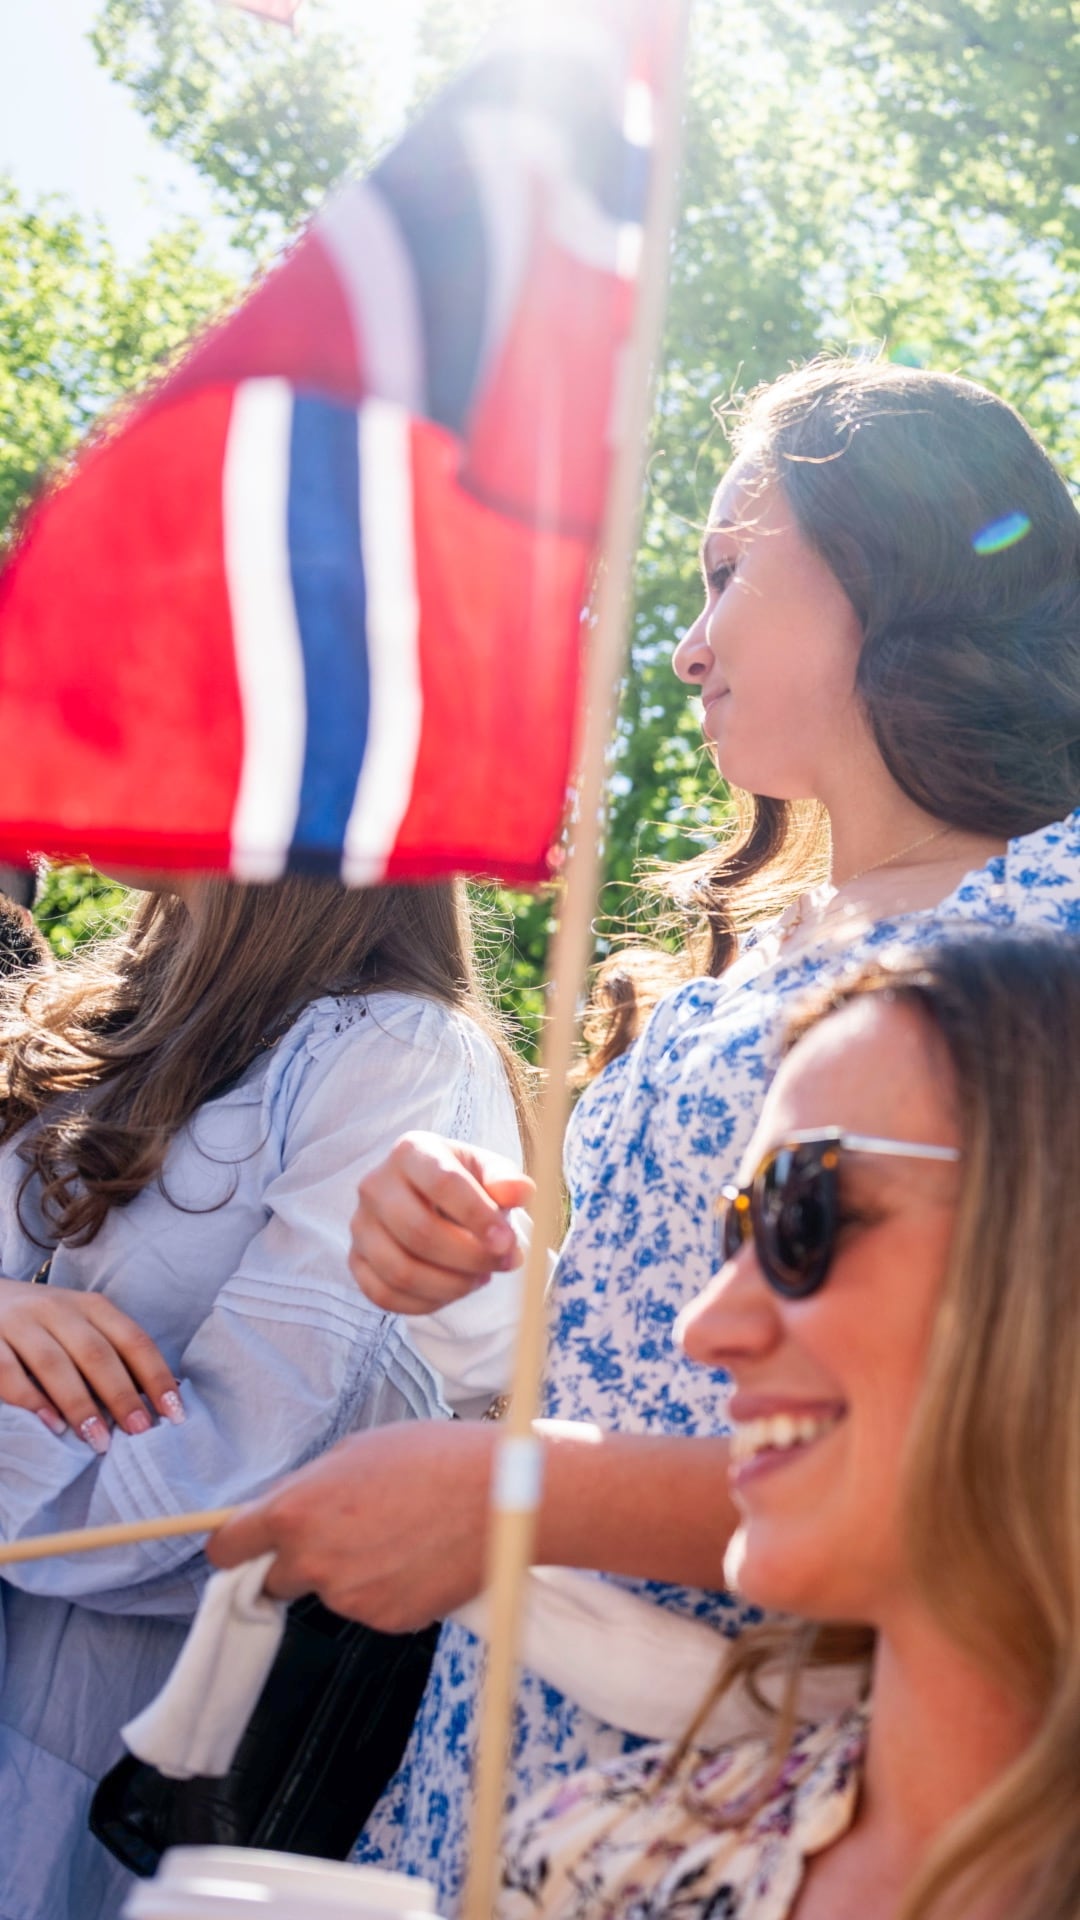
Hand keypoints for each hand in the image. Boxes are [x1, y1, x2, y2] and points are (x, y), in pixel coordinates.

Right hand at [0, 1277, 182, 1449]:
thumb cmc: (43, 1324)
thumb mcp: (80, 1326)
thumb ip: (110, 1354)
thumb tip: (154, 1403)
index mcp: (91, 1306)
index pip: (133, 1340)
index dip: (156, 1377)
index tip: (173, 1414)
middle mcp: (58, 1309)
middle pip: (97, 1353)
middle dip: (122, 1395)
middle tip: (139, 1432)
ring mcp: (21, 1323)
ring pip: (55, 1364)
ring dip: (81, 1404)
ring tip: (98, 1440)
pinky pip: (9, 1371)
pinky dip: (31, 1400)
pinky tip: (50, 1425)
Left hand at [209, 1419, 494, 1630]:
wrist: (499, 1497)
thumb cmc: (431, 1458)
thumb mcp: (355, 1452)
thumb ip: (309, 1488)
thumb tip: (290, 1510)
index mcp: (294, 1513)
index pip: (227, 1549)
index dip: (233, 1549)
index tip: (241, 1549)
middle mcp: (312, 1562)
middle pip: (275, 1579)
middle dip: (295, 1562)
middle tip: (341, 1534)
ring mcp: (348, 1599)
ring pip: (329, 1591)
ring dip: (348, 1571)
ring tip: (399, 1534)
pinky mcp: (385, 1622)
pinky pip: (369, 1606)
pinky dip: (385, 1589)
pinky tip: (417, 1558)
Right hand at [349, 1130, 533, 1314]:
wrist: (430, 1201)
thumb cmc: (464, 1184)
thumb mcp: (488, 1172)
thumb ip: (506, 1180)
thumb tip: (520, 1192)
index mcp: (411, 1151)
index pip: (442, 1183)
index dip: (478, 1217)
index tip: (508, 1242)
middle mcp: (375, 1185)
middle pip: (419, 1232)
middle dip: (469, 1257)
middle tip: (502, 1264)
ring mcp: (360, 1225)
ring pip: (401, 1270)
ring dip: (451, 1285)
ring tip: (480, 1277)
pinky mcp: (355, 1260)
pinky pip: (385, 1295)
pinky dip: (426, 1302)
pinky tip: (453, 1290)